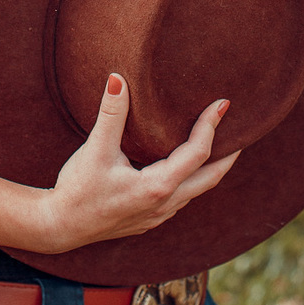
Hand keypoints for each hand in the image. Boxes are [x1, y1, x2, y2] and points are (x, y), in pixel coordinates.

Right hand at [33, 74, 239, 253]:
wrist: (60, 227)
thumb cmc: (77, 189)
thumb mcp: (94, 149)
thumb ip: (111, 113)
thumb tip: (117, 78)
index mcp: (158, 187)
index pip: (198, 153)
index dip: (211, 125)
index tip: (223, 104)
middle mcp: (165, 204)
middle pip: (210, 178)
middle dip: (228, 153)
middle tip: (243, 129)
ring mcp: (159, 215)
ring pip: (197, 190)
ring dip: (211, 167)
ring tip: (219, 144)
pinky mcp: (149, 219)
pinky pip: (183, 197)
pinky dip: (193, 178)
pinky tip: (185, 167)